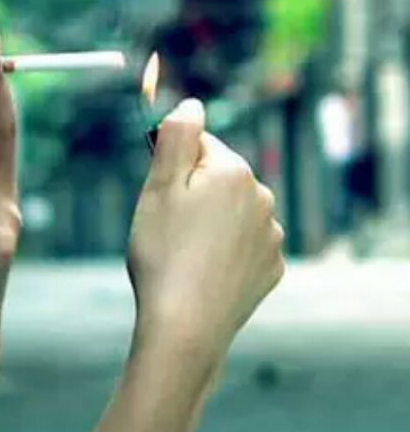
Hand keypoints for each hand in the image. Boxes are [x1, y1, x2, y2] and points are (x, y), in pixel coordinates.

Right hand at [129, 99, 284, 359]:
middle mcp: (262, 197)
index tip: (160, 194)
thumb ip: (177, 135)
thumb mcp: (159, 186)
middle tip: (168, 226)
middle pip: (217, 176)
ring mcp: (270, 236)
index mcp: (234, 172)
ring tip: (185, 253)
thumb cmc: (164, 253)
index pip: (199, 144)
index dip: (172, 166)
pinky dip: (223, 249)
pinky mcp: (270, 267)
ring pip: (231, 210)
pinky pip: (242, 242)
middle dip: (192, 192)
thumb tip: (193, 103)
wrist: (185, 328)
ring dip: (209, 220)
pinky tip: (204, 271)